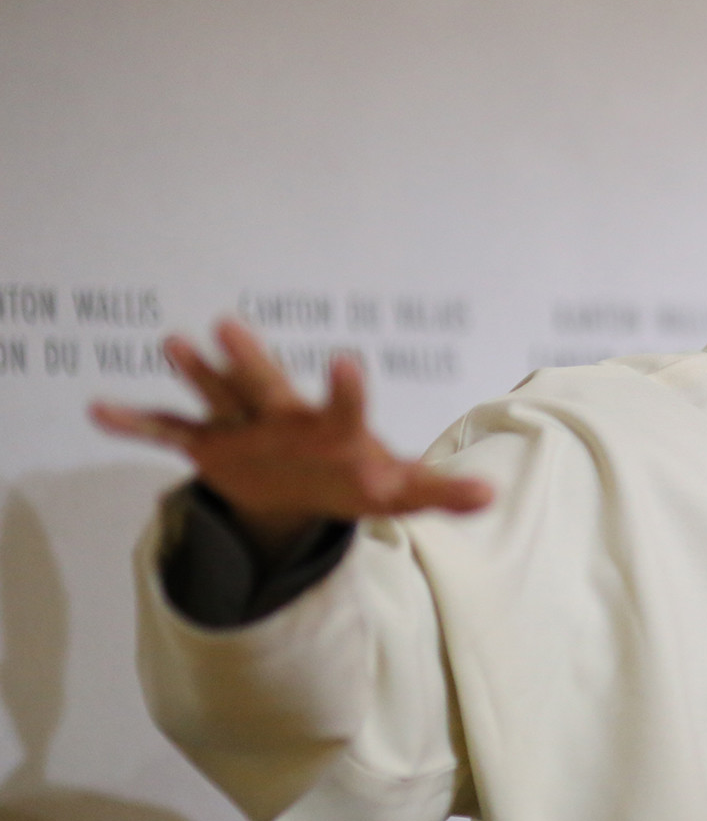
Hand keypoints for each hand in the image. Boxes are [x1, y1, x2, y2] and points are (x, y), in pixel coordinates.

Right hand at [90, 319, 491, 550]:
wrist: (308, 483)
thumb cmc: (360, 478)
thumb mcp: (397, 491)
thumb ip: (439, 491)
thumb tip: (492, 496)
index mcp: (336, 429)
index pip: (346, 406)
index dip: (349, 388)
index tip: (348, 361)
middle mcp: (287, 417)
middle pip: (269, 388)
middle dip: (251, 361)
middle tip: (227, 324)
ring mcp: (246, 428)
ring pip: (219, 395)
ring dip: (198, 373)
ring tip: (174, 343)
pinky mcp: (212, 446)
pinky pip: (169, 432)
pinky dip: (138, 423)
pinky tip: (100, 409)